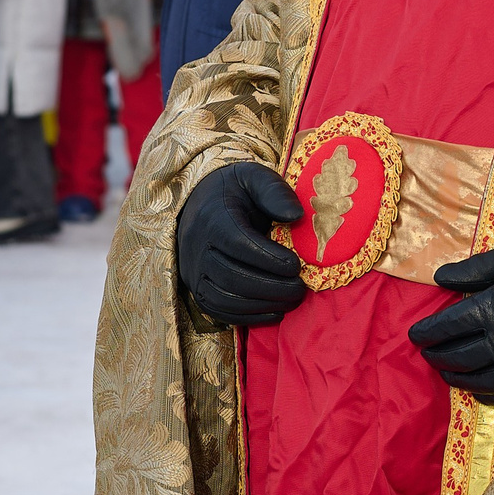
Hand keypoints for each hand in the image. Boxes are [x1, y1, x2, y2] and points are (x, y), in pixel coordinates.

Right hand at [175, 163, 305, 327]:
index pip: (238, 244)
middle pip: (232, 276)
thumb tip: (296, 215)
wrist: (200, 203)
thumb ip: (275, 192)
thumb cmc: (235, 191)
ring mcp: (193, 271)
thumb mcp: (254, 177)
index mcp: (212, 217)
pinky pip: (219, 311)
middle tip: (300, 288)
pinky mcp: (196, 289)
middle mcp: (196, 247)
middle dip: (271, 287)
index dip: (268, 259)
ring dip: (261, 305)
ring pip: (225, 298)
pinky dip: (248, 317)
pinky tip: (275, 311)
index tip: (296, 265)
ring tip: (291, 300)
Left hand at [407, 244, 493, 407]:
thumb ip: (473, 270)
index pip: (448, 326)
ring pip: (478, 380)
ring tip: (445, 372)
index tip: (415, 334)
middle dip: (437, 354)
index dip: (427, 332)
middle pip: (458, 356)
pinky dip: (487, 395)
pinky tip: (478, 391)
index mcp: (493, 309)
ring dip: (456, 377)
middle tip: (427, 352)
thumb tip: (439, 278)